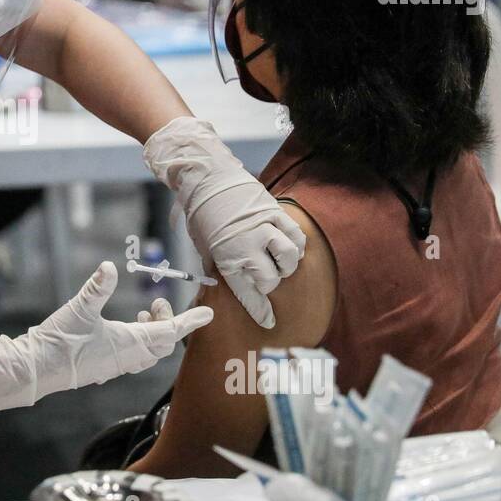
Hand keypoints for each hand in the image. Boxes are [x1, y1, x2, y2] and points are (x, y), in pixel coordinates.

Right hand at [0, 262, 211, 411]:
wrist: (37, 368)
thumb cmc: (60, 341)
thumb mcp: (80, 308)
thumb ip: (98, 287)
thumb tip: (109, 267)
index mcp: (129, 343)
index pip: (169, 332)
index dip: (189, 321)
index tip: (207, 315)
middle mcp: (128, 358)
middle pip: (163, 344)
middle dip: (168, 324)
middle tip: (159, 304)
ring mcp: (116, 366)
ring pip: (149, 353)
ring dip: (154, 334)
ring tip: (145, 315)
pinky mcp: (104, 368)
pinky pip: (134, 358)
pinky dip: (140, 342)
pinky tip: (125, 331)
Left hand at [142, 117, 305, 329]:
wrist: (207, 179)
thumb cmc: (202, 215)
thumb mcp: (205, 247)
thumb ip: (222, 266)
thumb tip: (237, 284)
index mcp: (226, 257)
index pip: (248, 293)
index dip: (260, 310)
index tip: (268, 321)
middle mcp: (247, 245)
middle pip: (271, 279)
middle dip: (269, 283)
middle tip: (264, 276)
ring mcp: (264, 228)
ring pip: (289, 258)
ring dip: (286, 265)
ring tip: (279, 261)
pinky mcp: (275, 212)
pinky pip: (297, 237)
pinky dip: (297, 246)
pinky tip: (290, 247)